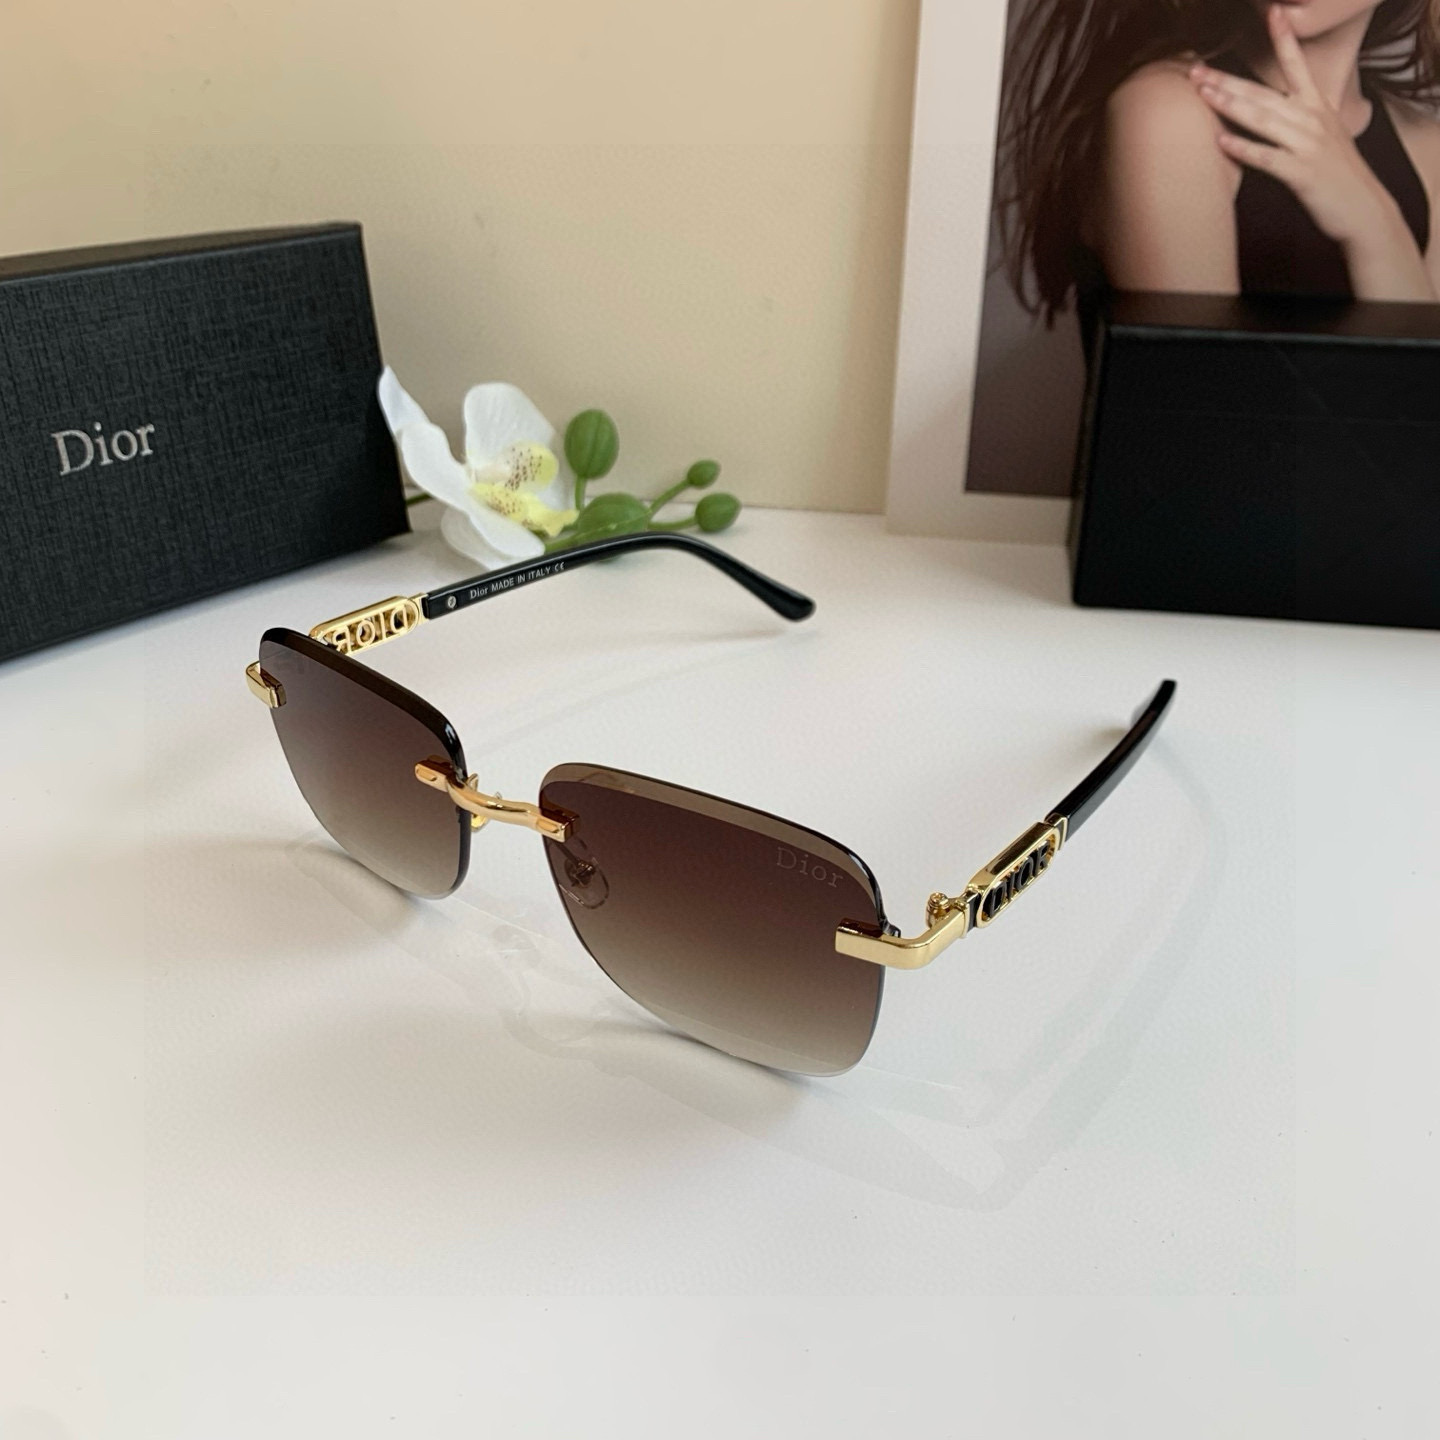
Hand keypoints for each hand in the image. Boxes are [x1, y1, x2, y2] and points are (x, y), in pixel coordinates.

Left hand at [1189, 4, 1400, 250]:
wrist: (1362, 208)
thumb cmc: (1335, 175)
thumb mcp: (1322, 137)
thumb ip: (1296, 120)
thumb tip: (1267, 111)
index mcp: (1316, 107)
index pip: (1297, 66)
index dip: (1284, 38)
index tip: (1273, 12)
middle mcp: (1312, 120)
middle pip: (1264, 93)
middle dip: (1228, 80)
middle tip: (1196, 71)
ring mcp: (1308, 145)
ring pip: (1263, 119)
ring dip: (1231, 105)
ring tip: (1203, 95)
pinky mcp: (1302, 172)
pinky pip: (1267, 158)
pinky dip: (1244, 149)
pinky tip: (1221, 141)